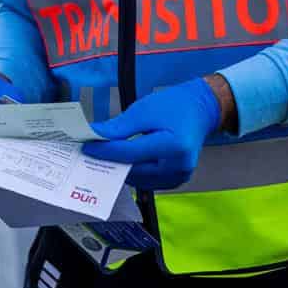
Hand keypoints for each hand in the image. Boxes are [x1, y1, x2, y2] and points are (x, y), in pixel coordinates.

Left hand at [80, 78, 221, 190]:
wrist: (200, 110)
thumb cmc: (175, 106)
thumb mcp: (144, 110)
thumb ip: (119, 127)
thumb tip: (95, 135)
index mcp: (173, 146)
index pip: (130, 153)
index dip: (105, 151)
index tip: (86, 147)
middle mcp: (179, 166)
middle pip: (134, 170)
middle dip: (110, 162)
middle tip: (89, 155)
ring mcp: (179, 175)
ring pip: (139, 179)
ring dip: (120, 169)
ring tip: (102, 158)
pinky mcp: (176, 179)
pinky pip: (148, 181)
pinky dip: (133, 172)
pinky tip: (120, 162)